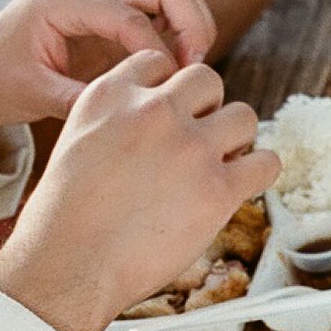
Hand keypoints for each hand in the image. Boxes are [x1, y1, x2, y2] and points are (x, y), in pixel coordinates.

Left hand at [0, 0, 214, 148]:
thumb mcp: (32, 95)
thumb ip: (81, 100)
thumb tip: (133, 113)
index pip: (132, 17)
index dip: (161, 54)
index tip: (169, 90)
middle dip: (193, 25)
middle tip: (197, 72)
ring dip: (191, 27)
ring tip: (191, 72)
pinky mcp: (110, 11)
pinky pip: (159, 11)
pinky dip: (178, 34)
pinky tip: (174, 71)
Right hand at [0, 50, 277, 330]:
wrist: (66, 267)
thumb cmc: (64, 220)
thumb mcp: (75, 142)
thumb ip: (117, 119)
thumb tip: (158, 120)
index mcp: (111, 95)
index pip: (159, 63)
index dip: (169, 92)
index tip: (167, 118)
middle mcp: (153, 111)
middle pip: (208, 81)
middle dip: (206, 109)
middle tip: (195, 145)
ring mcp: (190, 147)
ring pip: (244, 116)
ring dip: (236, 140)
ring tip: (218, 168)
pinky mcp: (218, 188)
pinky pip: (266, 162)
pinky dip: (259, 173)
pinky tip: (241, 187)